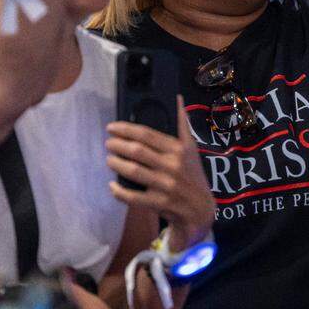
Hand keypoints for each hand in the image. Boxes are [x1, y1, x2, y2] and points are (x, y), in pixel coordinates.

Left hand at [106, 100, 214, 251]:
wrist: (201, 210)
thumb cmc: (192, 175)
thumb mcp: (191, 149)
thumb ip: (182, 124)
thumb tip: (178, 98)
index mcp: (179, 149)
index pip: (147, 135)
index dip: (126, 129)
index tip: (112, 127)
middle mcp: (173, 165)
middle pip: (137, 151)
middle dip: (117, 145)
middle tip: (108, 143)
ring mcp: (166, 185)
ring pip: (133, 171)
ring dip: (116, 164)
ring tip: (109, 160)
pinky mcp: (160, 203)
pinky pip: (133, 197)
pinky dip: (119, 191)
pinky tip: (112, 185)